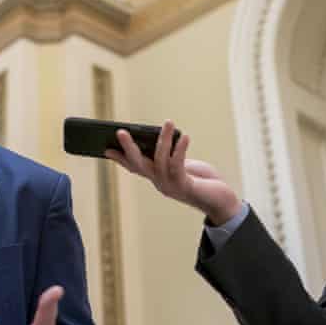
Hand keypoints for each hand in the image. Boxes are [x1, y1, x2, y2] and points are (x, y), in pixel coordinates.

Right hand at [105, 120, 241, 224]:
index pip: (133, 167)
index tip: (105, 148)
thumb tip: (160, 135)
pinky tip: (185, 137)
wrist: (220, 201)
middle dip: (129, 148)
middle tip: (120, 131)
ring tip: (169, 123)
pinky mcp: (185, 186)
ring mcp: (170, 186)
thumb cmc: (201, 179)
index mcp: (156, 177)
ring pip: (161, 161)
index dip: (119, 158)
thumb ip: (169, 154)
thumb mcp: (181, 164)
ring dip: (164, 140)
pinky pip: (178, 166)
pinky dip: (180, 150)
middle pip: (139, 165)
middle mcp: (159, 183)